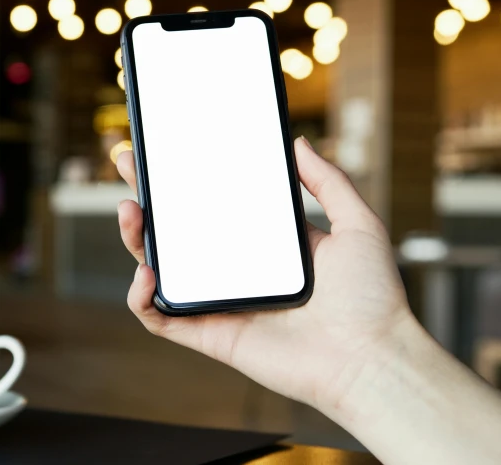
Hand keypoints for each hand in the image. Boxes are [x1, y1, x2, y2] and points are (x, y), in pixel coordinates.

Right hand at [116, 136, 417, 409]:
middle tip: (128, 162)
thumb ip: (328, 181)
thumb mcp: (357, 223)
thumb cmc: (371, 298)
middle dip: (146, 196)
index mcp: (262, 244)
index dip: (185, 178)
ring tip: (130, 211)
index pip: (213, 205)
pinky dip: (140, 298)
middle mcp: (235, 271)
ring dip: (133, 239)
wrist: (371, 357)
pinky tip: (146, 273)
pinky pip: (159, 317)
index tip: (166, 148)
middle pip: (176, 231)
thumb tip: (298, 143)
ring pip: (159, 268)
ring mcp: (219, 302)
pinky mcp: (209, 334)